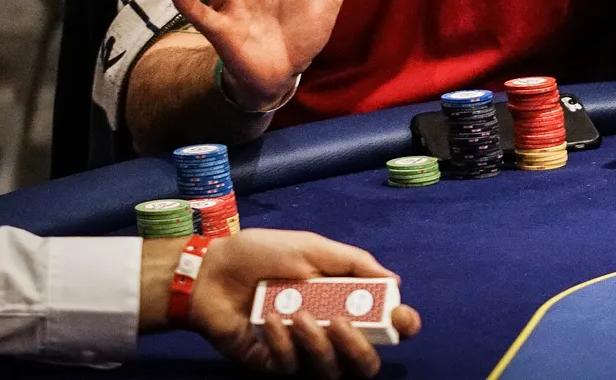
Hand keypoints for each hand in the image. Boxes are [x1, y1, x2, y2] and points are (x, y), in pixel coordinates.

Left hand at [140, 229, 420, 375]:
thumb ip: (354, 263)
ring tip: (300, 314)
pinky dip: (284, 342)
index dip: (401, 327)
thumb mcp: (312, 248)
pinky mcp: (274, 364)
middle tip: (344, 323)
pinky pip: (291, 367)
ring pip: (330, 370)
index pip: (384, 325)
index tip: (403, 320)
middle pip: (365, 362)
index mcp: (343, 302)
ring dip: (319, 344)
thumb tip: (395, 282)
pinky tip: (271, 319)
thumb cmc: (262, 254)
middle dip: (361, 348)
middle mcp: (328, 332)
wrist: (212, 272)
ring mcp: (301, 352)